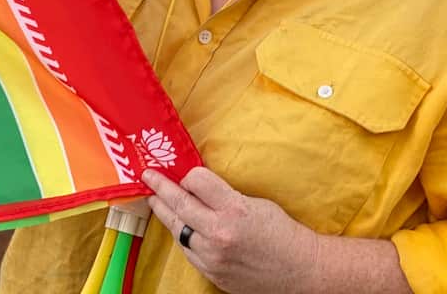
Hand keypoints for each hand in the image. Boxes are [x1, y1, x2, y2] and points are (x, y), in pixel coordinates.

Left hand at [143, 166, 320, 293]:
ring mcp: (213, 257)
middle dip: (161, 187)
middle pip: (180, 204)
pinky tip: (178, 225)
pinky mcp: (211, 273)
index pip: (197, 181)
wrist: (299, 271)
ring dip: (165, 213)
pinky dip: (182, 235)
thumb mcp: (256, 203)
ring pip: (178, 229)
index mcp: (234, 210)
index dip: (189, 175)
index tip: (185, 172)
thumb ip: (225, 196)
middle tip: (148, 176)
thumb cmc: (282, 232)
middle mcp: (219, 233)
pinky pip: (188, 250)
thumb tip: (199, 187)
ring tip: (154, 200)